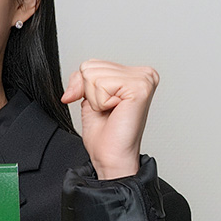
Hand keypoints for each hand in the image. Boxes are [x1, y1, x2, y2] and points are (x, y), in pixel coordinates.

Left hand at [61, 60, 158, 179]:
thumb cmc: (105, 134)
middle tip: (106, 111)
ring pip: (92, 75)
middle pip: (90, 67)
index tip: (100, 106)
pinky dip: (100, 102)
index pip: (91, 64)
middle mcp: (143, 74)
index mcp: (134, 74)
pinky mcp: (140, 87)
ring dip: (95, 99)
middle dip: (88, 93)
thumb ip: (81, 80)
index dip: (83, 87)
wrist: (112, 157)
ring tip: (112, 112)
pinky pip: (100, 84)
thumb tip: (76, 77)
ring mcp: (144, 79)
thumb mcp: (87, 99)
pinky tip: (115, 111)